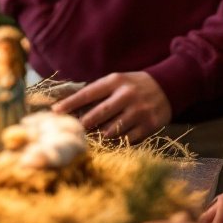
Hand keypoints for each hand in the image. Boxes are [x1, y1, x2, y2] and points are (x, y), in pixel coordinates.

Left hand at [52, 71, 170, 142]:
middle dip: (83, 124)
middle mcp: (127, 95)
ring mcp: (139, 111)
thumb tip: (68, 105)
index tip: (54, 112)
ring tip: (91, 139)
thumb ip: (96, 92)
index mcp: (116, 81)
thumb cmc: (134, 85)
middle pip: (99, 114)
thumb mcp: (117, 81)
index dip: (70, 104)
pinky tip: (112, 141)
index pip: (88, 93)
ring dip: (100, 136)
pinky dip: (117, 142)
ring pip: (112, 130)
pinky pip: (128, 139)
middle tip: (71, 132)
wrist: (168, 86)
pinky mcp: (150, 124)